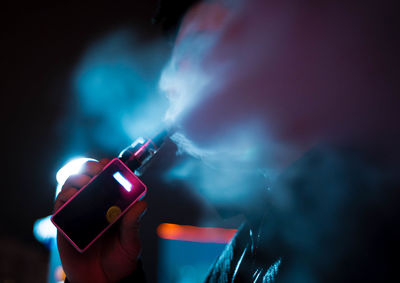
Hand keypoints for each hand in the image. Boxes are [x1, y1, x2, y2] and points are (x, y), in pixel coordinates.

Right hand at [54, 159, 146, 282]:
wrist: (102, 281)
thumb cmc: (120, 260)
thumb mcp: (131, 242)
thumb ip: (133, 224)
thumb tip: (142, 203)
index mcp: (112, 206)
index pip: (107, 180)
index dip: (107, 169)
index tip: (108, 164)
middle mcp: (95, 206)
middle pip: (87, 178)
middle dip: (90, 169)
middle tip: (96, 171)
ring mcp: (79, 214)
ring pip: (71, 188)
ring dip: (76, 180)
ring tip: (85, 184)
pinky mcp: (65, 225)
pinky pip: (59, 207)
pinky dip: (63, 198)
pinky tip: (71, 197)